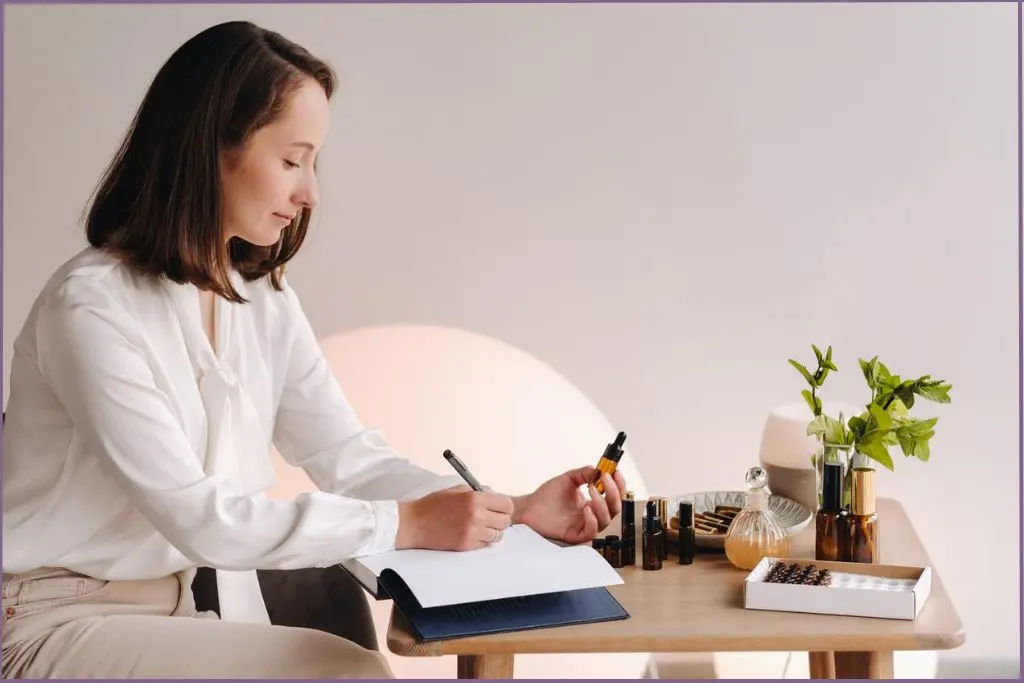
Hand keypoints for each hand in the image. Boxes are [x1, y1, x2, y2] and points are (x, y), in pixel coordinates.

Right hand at [395, 487, 513, 550]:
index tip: (499, 509)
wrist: (414, 523)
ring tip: (479, 528)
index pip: (506, 504)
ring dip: (491, 532)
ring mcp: (472, 532)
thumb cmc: (433, 505)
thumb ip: (478, 492)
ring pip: (497, 535)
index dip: (504, 507)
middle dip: (499, 520)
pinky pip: (485, 544)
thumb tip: (494, 495)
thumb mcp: (457, 490)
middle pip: (505, 521)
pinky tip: (471, 535)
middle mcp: (477, 515)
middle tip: (490, 519)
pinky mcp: (467, 545)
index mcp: (475, 498)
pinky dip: (482, 541)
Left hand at [513, 466, 626, 544]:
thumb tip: (598, 469)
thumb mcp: (568, 479)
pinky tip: (586, 508)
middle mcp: (591, 515)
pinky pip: (591, 532)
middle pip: (614, 508)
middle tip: (605, 479)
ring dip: (602, 504)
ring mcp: (584, 526)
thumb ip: (583, 473)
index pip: (613, 495)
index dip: (618, 484)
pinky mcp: (576, 535)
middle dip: (613, 492)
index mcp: (592, 503)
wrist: (529, 507)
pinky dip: (592, 520)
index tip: (615, 471)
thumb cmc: (547, 497)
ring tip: (591, 490)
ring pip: (606, 520)